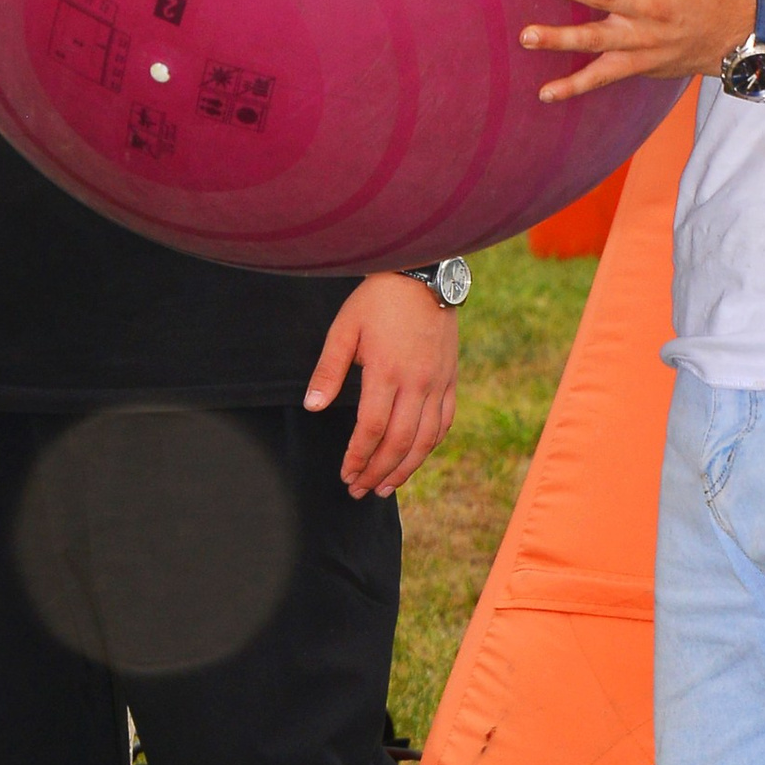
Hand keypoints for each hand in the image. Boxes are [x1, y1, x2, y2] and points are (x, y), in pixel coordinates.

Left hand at [304, 271, 458, 496]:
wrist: (424, 274)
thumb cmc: (378, 299)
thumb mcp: (344, 329)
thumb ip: (328, 371)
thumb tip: (313, 407)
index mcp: (387, 371)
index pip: (371, 429)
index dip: (357, 457)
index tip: (345, 473)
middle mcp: (417, 382)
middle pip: (399, 442)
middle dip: (377, 472)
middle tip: (359, 490)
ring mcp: (438, 382)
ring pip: (425, 439)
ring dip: (405, 468)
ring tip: (386, 487)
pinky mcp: (451, 379)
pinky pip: (444, 422)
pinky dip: (429, 446)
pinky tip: (414, 458)